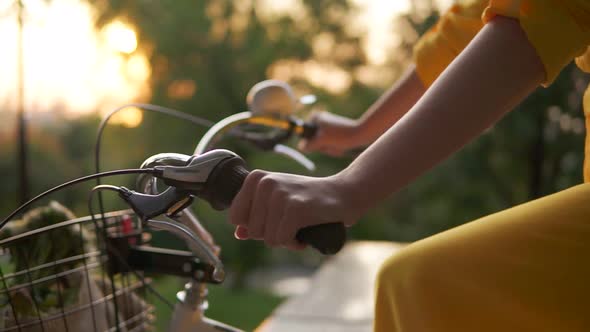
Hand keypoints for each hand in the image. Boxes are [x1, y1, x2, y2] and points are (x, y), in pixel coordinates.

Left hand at [228, 170, 360, 249]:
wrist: (343, 193)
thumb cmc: (307, 200)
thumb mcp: (277, 202)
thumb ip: (255, 215)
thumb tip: (238, 233)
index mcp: (255, 178)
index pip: (235, 217)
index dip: (253, 226)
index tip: (273, 219)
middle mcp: (265, 182)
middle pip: (251, 231)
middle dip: (271, 234)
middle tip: (289, 223)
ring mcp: (280, 194)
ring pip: (267, 238)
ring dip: (284, 240)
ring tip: (298, 227)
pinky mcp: (295, 208)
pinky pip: (282, 240)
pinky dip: (294, 244)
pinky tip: (303, 236)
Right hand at [298, 111, 362, 156]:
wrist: (362, 134)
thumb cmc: (342, 136)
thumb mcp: (322, 141)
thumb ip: (309, 145)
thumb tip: (301, 148)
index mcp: (314, 118)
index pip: (305, 137)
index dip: (312, 143)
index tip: (323, 141)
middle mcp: (320, 121)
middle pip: (313, 142)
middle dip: (323, 147)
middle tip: (333, 144)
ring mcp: (328, 128)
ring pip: (322, 146)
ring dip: (330, 149)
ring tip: (339, 145)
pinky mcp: (336, 134)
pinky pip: (330, 146)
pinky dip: (335, 149)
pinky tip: (342, 146)